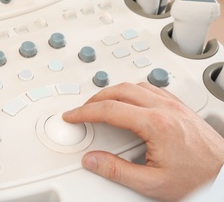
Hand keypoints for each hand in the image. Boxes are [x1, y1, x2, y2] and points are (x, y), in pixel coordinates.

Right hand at [63, 82, 223, 200]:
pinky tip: (130, 100)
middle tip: (83, 109)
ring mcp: (174, 105)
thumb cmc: (197, 178)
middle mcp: (165, 109)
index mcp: (155, 124)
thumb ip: (117, 171)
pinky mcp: (180, 107)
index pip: (109, 110)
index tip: (73, 115)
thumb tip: (93, 160)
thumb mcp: (152, 183)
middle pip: (120, 91)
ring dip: (114, 92)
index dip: (85, 112)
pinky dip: (133, 91)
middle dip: (96, 98)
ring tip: (102, 104)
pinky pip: (151, 89)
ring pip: (135, 86)